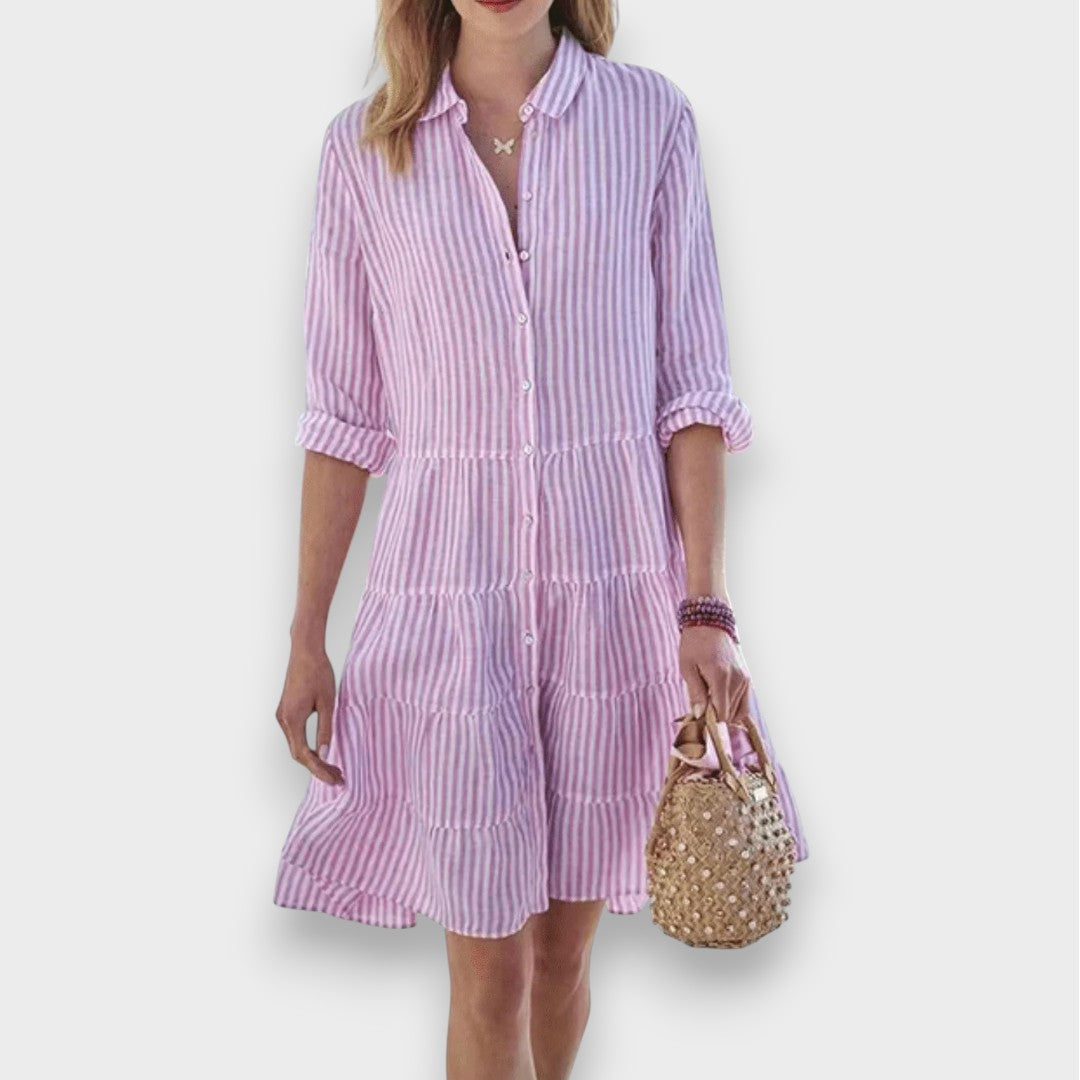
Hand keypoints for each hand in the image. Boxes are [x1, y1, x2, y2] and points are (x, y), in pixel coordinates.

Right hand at [276, 644, 344, 784]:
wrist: (305, 651)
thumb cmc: (318, 673)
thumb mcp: (328, 703)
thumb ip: (326, 729)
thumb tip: (326, 753)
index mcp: (292, 719)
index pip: (304, 755)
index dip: (319, 770)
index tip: (335, 779)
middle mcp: (283, 720)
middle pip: (298, 753)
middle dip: (318, 767)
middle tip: (339, 777)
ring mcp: (283, 715)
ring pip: (297, 745)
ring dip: (314, 758)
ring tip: (335, 767)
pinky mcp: (286, 711)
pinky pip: (296, 735)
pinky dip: (309, 746)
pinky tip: (323, 751)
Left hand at [678, 624, 751, 727]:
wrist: (711, 621)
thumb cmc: (694, 643)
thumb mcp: (687, 667)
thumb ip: (695, 693)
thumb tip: (699, 715)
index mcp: (721, 677)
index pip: (721, 714)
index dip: (709, 721)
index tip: (698, 717)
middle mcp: (737, 680)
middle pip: (729, 715)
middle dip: (715, 716)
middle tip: (700, 706)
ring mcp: (745, 679)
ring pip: (738, 712)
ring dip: (723, 711)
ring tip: (709, 698)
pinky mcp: (748, 678)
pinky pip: (744, 703)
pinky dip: (733, 706)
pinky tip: (719, 699)